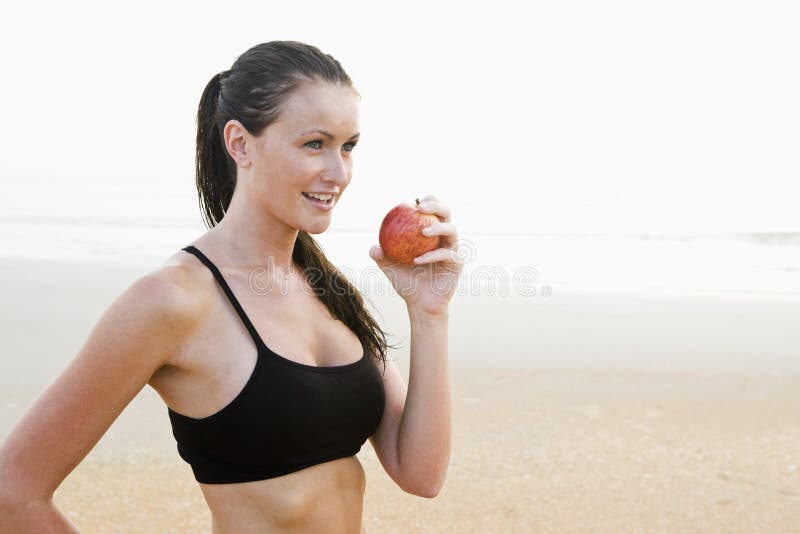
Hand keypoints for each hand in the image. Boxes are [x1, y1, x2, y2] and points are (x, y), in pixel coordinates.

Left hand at [369, 195, 464, 314]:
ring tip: (423, 232)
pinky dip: (432, 255)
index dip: (428, 201)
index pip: (433, 211)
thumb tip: (374, 247)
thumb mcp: (389, 267)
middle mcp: (444, 238)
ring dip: (437, 228)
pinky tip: (418, 260)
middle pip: (447, 214)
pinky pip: (448, 254)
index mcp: (431, 233)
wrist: (420, 304)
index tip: (414, 202)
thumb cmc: (406, 282)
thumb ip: (381, 256)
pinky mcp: (457, 263)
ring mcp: (453, 249)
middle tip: (420, 208)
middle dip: (436, 206)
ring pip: (452, 230)